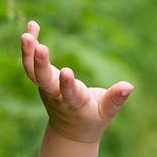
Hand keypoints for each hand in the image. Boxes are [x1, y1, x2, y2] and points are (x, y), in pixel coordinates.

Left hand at [20, 21, 133, 144]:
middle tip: (39, 47)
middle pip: (43, 80)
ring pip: (32, 72)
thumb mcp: (107, 112)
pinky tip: (30, 26)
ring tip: (27, 34)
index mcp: (74, 102)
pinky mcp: (41, 80)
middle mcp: (55, 95)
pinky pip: (30, 64)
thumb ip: (116, 99)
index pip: (68, 93)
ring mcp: (45, 88)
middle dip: (40, 65)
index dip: (67, 84)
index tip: (66, 71)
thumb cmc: (92, 119)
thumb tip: (129, 86)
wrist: (70, 130)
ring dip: (28, 53)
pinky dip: (29, 47)